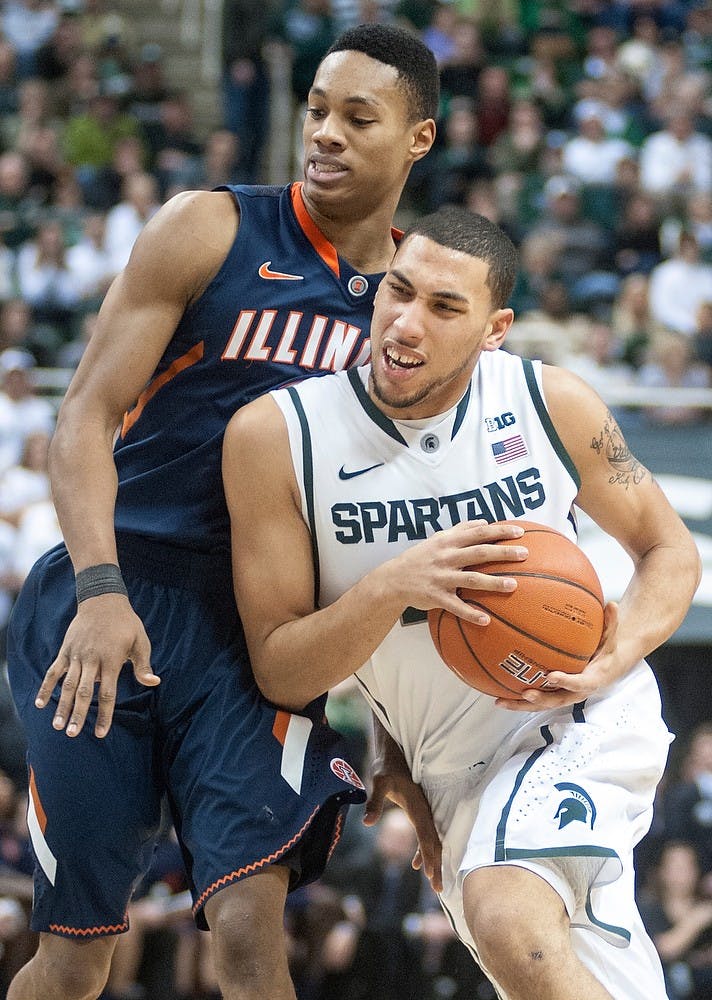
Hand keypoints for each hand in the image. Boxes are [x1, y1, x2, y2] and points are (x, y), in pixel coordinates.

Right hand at [35, 594, 157, 737]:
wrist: (102, 599)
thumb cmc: (126, 623)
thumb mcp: (140, 640)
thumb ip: (143, 665)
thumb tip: (154, 683)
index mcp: (112, 660)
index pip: (108, 693)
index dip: (104, 714)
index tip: (101, 733)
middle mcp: (92, 659)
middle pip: (83, 692)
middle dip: (78, 714)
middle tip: (72, 734)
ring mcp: (76, 655)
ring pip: (66, 685)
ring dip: (61, 706)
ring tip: (57, 725)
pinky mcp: (65, 650)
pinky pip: (53, 671)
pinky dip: (46, 687)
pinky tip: (40, 704)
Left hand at [364, 764, 442, 893]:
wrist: (393, 753)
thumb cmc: (386, 766)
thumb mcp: (379, 782)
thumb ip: (375, 802)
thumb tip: (367, 823)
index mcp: (418, 807)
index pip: (426, 836)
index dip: (429, 856)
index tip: (431, 876)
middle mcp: (424, 811)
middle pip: (434, 842)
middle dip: (436, 865)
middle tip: (437, 889)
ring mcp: (424, 811)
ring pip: (432, 840)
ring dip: (433, 860)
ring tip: (432, 882)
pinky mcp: (419, 811)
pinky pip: (426, 834)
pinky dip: (424, 850)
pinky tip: (415, 864)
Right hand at [393, 519, 527, 626]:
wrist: (393, 579)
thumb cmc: (420, 557)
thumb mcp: (437, 539)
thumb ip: (460, 530)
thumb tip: (484, 522)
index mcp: (448, 542)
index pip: (478, 533)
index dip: (499, 531)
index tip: (520, 532)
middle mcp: (446, 557)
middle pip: (479, 553)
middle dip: (502, 553)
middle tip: (524, 554)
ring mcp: (441, 577)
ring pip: (471, 579)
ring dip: (493, 582)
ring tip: (513, 585)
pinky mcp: (436, 597)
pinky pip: (455, 606)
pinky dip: (470, 613)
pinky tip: (486, 620)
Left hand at [496, 602, 621, 711]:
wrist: (607, 667)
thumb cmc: (606, 651)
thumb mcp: (611, 637)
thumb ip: (610, 623)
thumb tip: (612, 605)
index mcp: (591, 680)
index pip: (579, 683)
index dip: (566, 682)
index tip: (552, 676)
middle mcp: (575, 692)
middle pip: (556, 701)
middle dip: (540, 699)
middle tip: (526, 693)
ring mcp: (563, 696)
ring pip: (541, 704)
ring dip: (520, 705)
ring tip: (500, 701)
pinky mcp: (553, 695)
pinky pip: (535, 699)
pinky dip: (516, 698)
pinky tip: (497, 694)